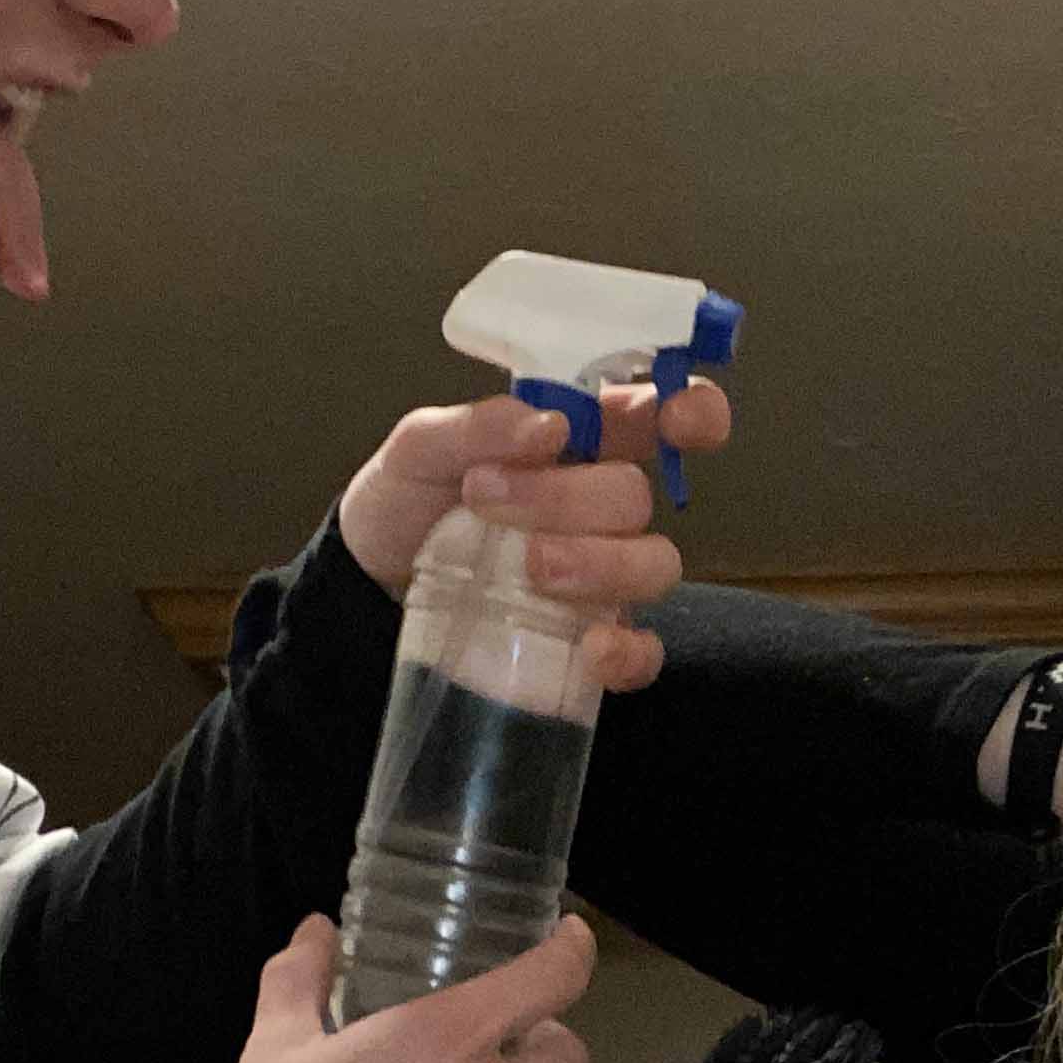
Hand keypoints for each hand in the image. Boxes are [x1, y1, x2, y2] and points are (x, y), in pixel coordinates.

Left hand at [336, 379, 734, 693]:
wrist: (372, 585)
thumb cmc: (406, 503)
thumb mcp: (419, 449)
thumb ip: (477, 427)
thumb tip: (550, 426)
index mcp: (577, 440)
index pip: (658, 414)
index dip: (691, 410)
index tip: (683, 420)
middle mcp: (600, 507)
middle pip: (636, 495)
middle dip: (571, 498)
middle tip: (486, 499)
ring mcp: (603, 576)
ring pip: (655, 565)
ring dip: (601, 565)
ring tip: (530, 568)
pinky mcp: (591, 640)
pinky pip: (643, 651)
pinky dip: (627, 652)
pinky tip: (590, 649)